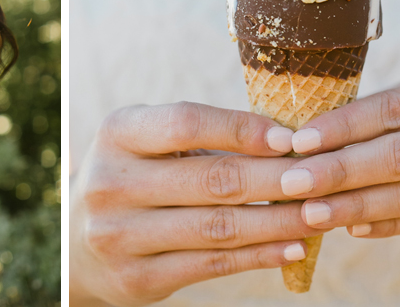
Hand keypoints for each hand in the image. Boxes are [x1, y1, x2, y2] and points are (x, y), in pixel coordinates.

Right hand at [71, 102, 327, 306]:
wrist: (78, 243)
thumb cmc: (135, 176)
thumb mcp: (147, 141)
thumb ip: (200, 135)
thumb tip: (286, 137)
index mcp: (116, 133)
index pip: (186, 122)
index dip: (242, 129)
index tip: (290, 138)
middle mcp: (110, 181)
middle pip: (211, 178)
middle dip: (276, 179)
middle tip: (321, 179)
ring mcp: (118, 233)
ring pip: (218, 226)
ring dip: (278, 221)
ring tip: (318, 214)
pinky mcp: (135, 277)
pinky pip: (212, 264)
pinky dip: (259, 256)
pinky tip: (293, 247)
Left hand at [280, 61, 399, 240]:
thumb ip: (399, 106)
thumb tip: (321, 133)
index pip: (399, 106)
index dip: (345, 125)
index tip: (300, 140)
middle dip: (341, 170)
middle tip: (293, 181)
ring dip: (357, 206)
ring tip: (311, 211)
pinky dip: (390, 225)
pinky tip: (352, 226)